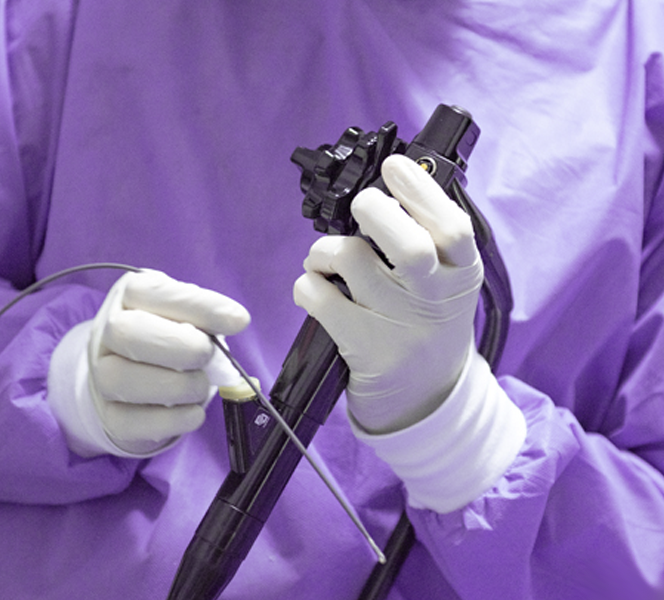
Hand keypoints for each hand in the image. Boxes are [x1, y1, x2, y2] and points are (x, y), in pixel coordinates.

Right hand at [48, 269, 249, 456]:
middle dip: (180, 348)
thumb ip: (207, 315)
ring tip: (200, 386)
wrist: (137, 374)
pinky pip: (131, 421)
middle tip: (208, 357)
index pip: (156, 292)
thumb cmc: (169, 336)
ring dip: (177, 386)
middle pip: (126, 333)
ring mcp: (101, 374)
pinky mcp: (109, 415)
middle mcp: (107, 331)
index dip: (200, 307)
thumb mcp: (187, 313)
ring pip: (122, 379)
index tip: (237, 321)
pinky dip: (171, 420)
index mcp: (131, 294)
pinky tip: (193, 412)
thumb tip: (234, 321)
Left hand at [294, 154, 482, 432]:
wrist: (425, 397)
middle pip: (408, 247)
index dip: (420, 191)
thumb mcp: (447, 283)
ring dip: (326, 250)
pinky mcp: (366, 349)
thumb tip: (387, 186)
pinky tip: (314, 287)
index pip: (452, 227)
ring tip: (324, 258)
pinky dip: (307, 284)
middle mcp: (436, 301)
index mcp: (463, 275)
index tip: (393, 167)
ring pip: (353, 263)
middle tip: (359, 207)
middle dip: (373, 212)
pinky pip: (322, 299)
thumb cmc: (427, 322)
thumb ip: (430, 241)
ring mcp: (401, 328)